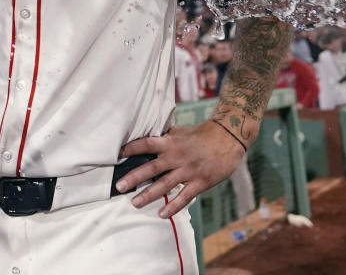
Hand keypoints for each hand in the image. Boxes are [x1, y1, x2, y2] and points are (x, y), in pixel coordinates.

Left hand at [114, 121, 246, 218]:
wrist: (228, 136)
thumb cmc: (202, 134)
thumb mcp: (180, 131)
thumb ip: (165, 137)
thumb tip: (148, 137)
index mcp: (170, 142)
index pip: (146, 144)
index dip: (132, 148)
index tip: (117, 155)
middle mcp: (177, 156)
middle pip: (151, 168)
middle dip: (134, 177)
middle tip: (119, 186)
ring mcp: (188, 170)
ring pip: (165, 185)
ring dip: (149, 195)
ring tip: (134, 203)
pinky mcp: (200, 181)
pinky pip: (185, 196)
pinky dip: (173, 206)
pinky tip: (162, 214)